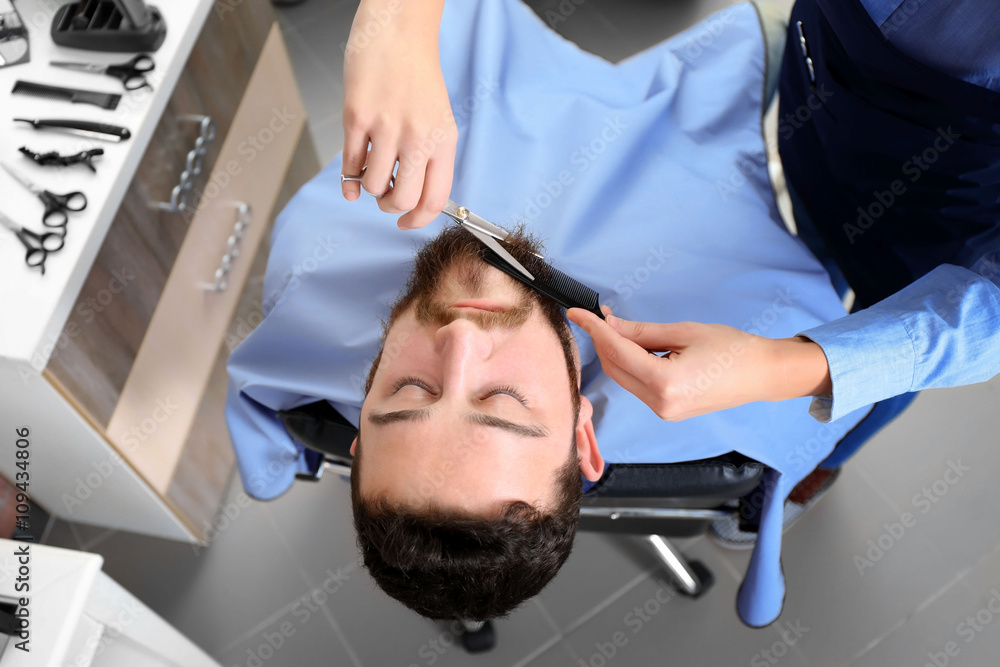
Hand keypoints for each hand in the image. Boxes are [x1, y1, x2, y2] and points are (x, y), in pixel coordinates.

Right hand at [341, 0, 456, 229]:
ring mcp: (386, 128)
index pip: (435, 199)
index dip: (418, 219)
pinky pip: (349, 165)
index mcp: (443, 140)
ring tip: (371, 172)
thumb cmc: (416, 73)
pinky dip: (347, 179)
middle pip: (401, 199)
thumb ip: (429, 157)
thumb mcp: (437, 118)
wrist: (398, 30)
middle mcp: (418, 137)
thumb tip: (413, 197)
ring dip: (368, 188)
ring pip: (373, 186)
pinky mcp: (357, 118)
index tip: (406, 222)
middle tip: (385, 198)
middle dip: (389, 207)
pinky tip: (350, 178)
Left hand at [566, 306, 831, 420]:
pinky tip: (634, 346)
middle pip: (614, 368)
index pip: (617, 352)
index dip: (594, 329)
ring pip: (622, 378)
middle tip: (599, 315)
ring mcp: (663, 411)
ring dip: (614, 352)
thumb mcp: (683, 332)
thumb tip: (609, 324)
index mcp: (666, 383)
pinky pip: (637, 385)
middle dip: (603, 340)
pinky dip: (629, 364)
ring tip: (618, 327)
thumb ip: (641, 332)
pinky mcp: (667, 411)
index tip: (577, 313)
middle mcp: (661, 404)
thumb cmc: (731, 349)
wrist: (762, 374)